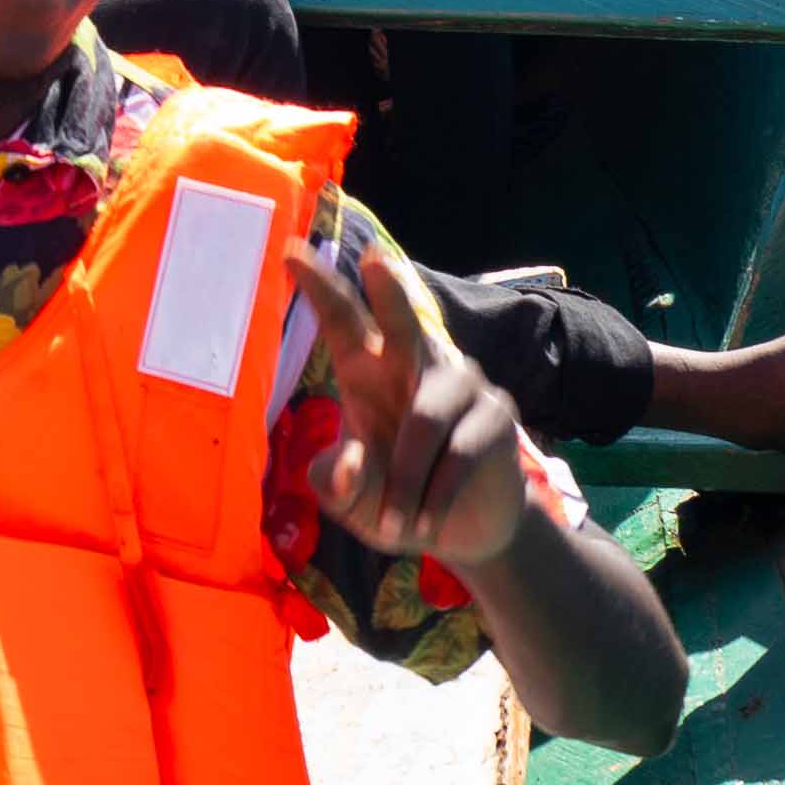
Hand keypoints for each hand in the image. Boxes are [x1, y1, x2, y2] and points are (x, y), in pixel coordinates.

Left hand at [288, 240, 534, 571]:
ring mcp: (461, 384)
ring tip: (395, 527)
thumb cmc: (394, 499)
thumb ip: (339, 484)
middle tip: (374, 261)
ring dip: (405, 482)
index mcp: (368, 370)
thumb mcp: (353, 501)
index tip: (288, 253)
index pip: (341, 321)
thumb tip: (350, 466)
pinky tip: (425, 523)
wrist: (463, 530)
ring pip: (423, 422)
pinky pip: (459, 454)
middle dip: (388, 291)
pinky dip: (435, 496)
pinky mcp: (496, 414)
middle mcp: (415, 363)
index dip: (318, 288)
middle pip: (402, 322)